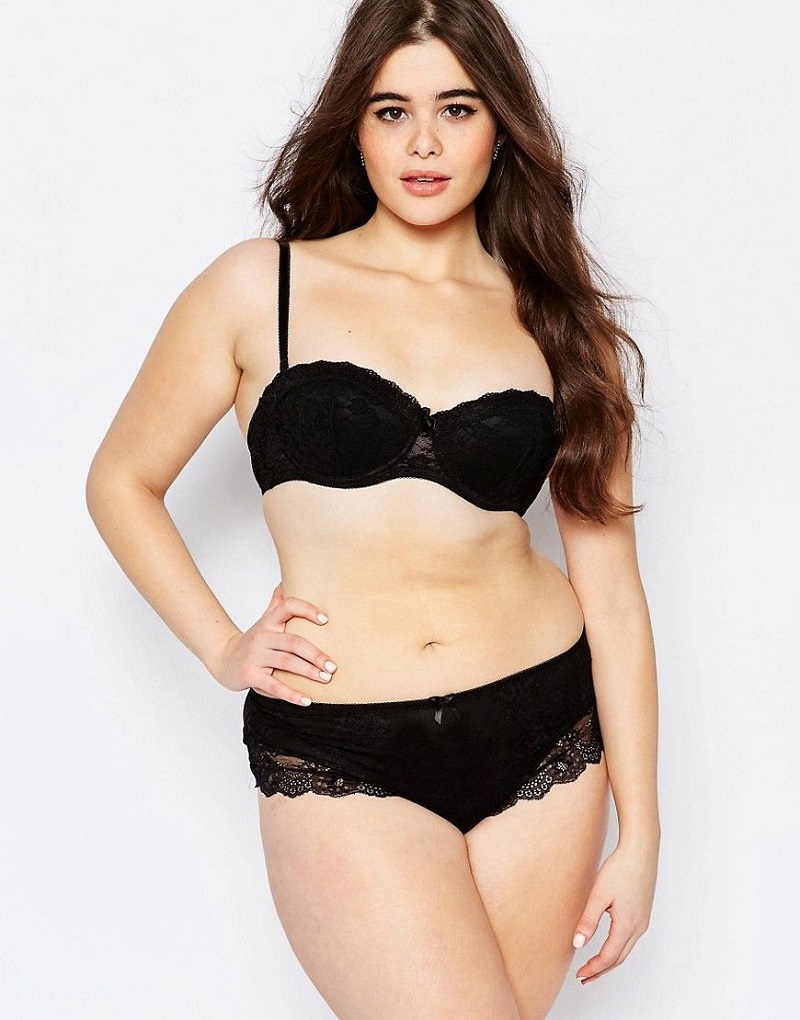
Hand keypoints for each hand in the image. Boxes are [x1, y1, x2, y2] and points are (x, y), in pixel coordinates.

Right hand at [212, 582, 337, 704]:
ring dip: (309, 672)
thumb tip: (287, 580)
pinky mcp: (251, 676)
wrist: (224, 659)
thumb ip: (277, 603)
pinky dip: (292, 695)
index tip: (326, 620)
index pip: (287, 607)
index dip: (306, 610)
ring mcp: (256, 657)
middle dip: (316, 654)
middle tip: (333, 666)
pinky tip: (308, 700)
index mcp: (268, 622)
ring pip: (287, 663)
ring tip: (326, 679)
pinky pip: (275, 687)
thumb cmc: (253, 640)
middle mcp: (262, 637)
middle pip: (293, 642)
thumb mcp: (265, 620)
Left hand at [571, 837, 658, 983]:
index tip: (580, 974)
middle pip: (619, 958)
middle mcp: (638, 927)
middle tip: (585, 977)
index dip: (593, 968)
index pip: (608, 957)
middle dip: (601, 970)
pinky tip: (608, 944)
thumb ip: (588, 920)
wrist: (641, 850)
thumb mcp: (598, 894)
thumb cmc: (620, 869)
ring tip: (594, 966)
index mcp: (627, 925)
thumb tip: (578, 944)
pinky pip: (630, 938)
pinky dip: (618, 948)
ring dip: (610, 960)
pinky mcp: (643, 913)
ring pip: (626, 949)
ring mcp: (643, 921)